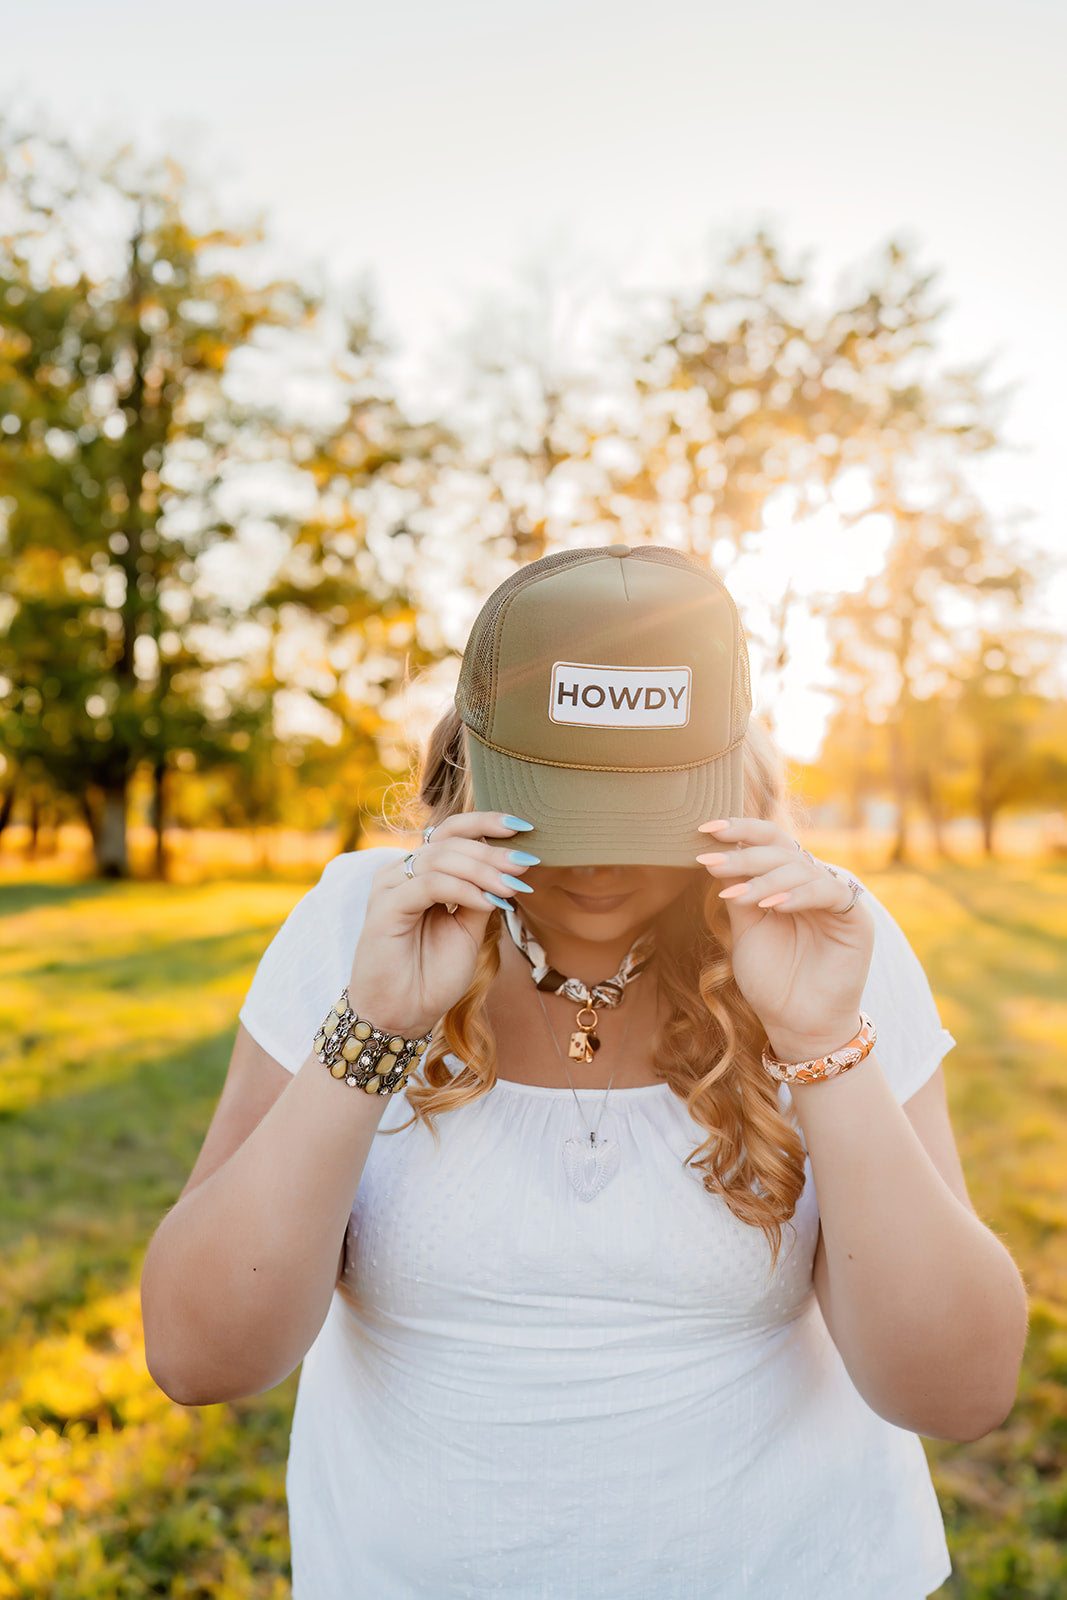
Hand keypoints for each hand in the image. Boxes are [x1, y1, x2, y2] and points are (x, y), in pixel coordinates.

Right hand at [347, 813, 536, 1036]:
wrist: (405, 1014)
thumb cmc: (433, 974)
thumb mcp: (469, 928)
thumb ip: (482, 894)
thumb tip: (511, 867)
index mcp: (420, 872)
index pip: (452, 831)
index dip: (486, 822)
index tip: (524, 826)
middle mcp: (401, 872)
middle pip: (450, 842)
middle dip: (492, 852)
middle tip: (524, 863)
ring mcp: (389, 887)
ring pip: (441, 859)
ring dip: (483, 871)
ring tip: (512, 888)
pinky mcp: (383, 908)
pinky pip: (430, 885)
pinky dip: (465, 891)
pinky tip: (489, 904)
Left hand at [696, 818, 873, 1061]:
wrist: (795, 1023)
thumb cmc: (771, 979)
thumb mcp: (746, 929)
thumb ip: (739, 892)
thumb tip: (717, 854)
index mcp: (788, 882)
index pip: (769, 842)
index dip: (740, 830)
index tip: (705, 829)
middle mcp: (813, 883)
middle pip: (781, 850)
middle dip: (743, 854)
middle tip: (711, 861)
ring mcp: (835, 898)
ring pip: (801, 868)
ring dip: (764, 879)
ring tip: (735, 895)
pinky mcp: (855, 919)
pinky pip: (829, 892)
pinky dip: (798, 895)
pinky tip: (771, 905)